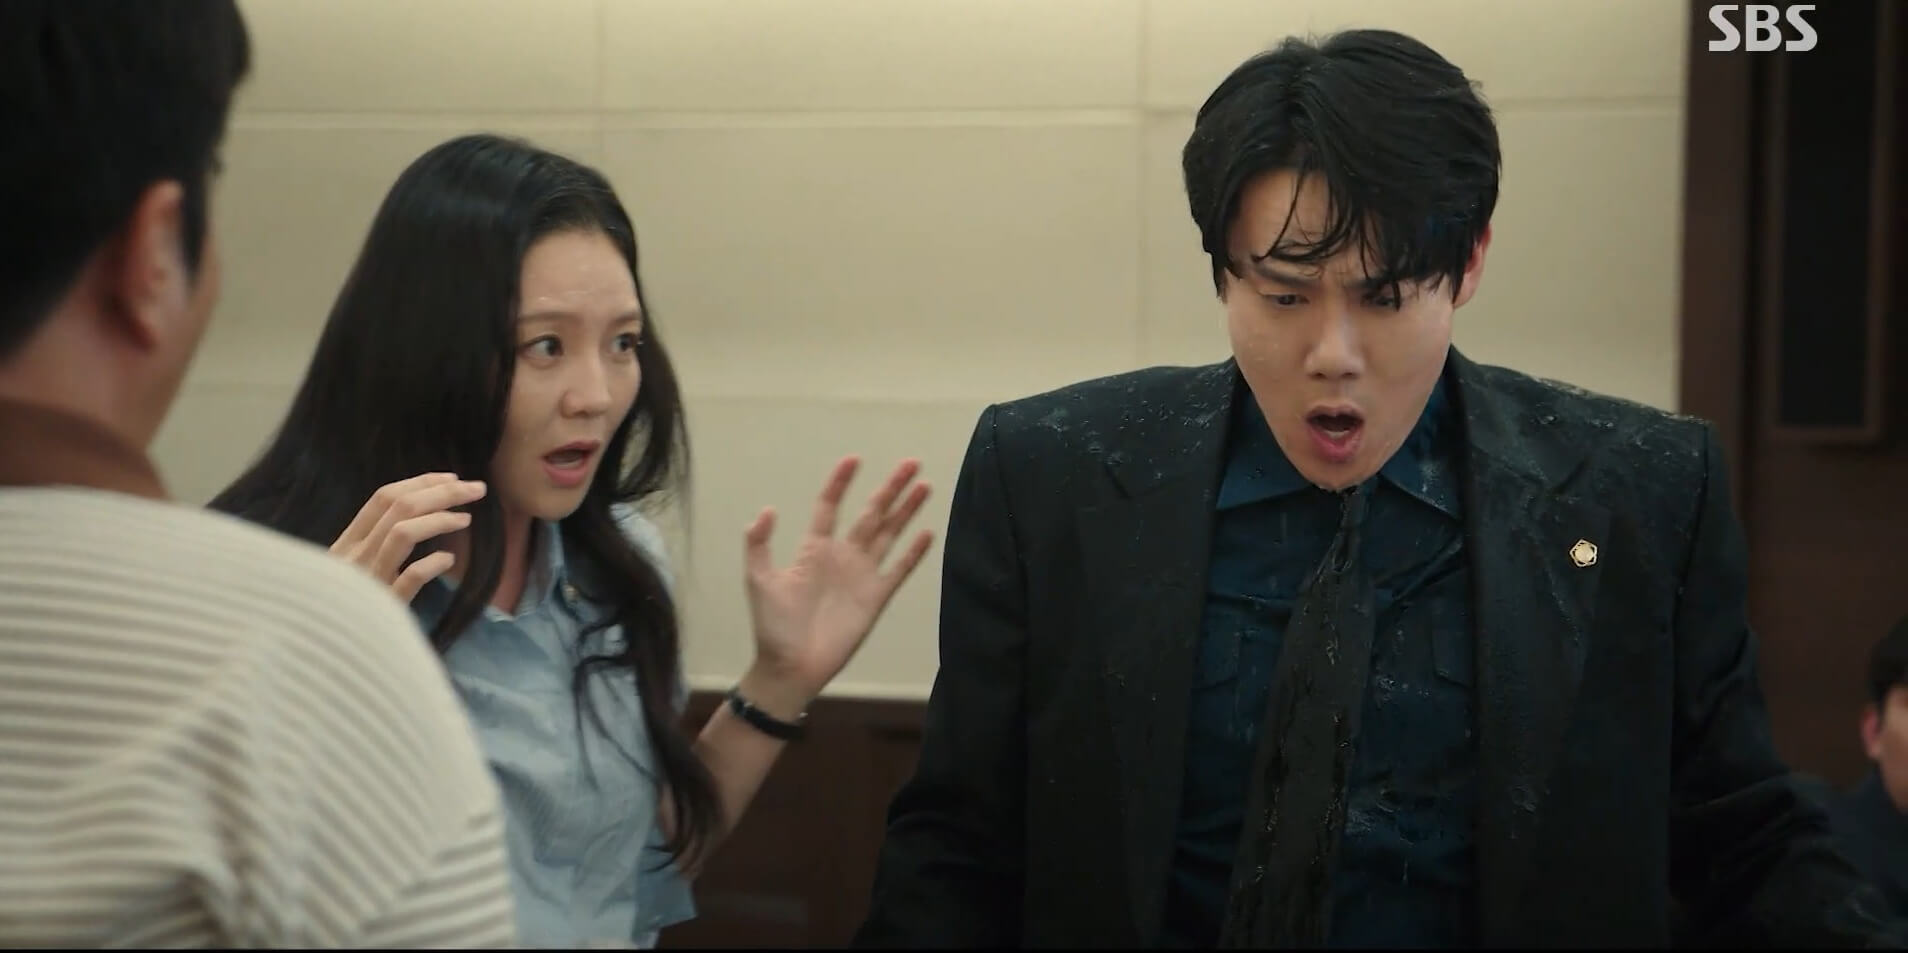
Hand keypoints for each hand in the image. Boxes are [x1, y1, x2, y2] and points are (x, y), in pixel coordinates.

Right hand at [330, 472, 487, 601]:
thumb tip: (420, 515)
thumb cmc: (344, 615)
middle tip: (476, 489)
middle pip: (397, 508)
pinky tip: (448, 561)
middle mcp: (352, 558)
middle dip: (441, 492)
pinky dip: (430, 565)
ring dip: (439, 519)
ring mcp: (365, 583)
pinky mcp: (380, 610)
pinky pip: (407, 579)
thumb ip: (377, 547)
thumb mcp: (354, 574)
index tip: (451, 478)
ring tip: (467, 519)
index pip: (382, 499)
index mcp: (345, 545)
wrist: (321, 661)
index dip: (420, 482)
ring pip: (401, 534)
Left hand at [740, 456, 934, 711]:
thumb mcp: (758, 581)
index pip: (830, 506)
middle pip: (871, 513)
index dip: (841, 483)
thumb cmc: (772, 626)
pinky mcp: (876, 598)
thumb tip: (767, 510)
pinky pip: (899, 569)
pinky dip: (914, 552)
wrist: (791, 667)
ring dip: (907, 511)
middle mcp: (842, 556)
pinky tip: (928, 532)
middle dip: (891, 488)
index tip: (854, 460)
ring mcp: (862, 575)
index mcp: (813, 549)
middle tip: (911, 463)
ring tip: (924, 486)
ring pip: (889, 534)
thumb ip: (758, 545)